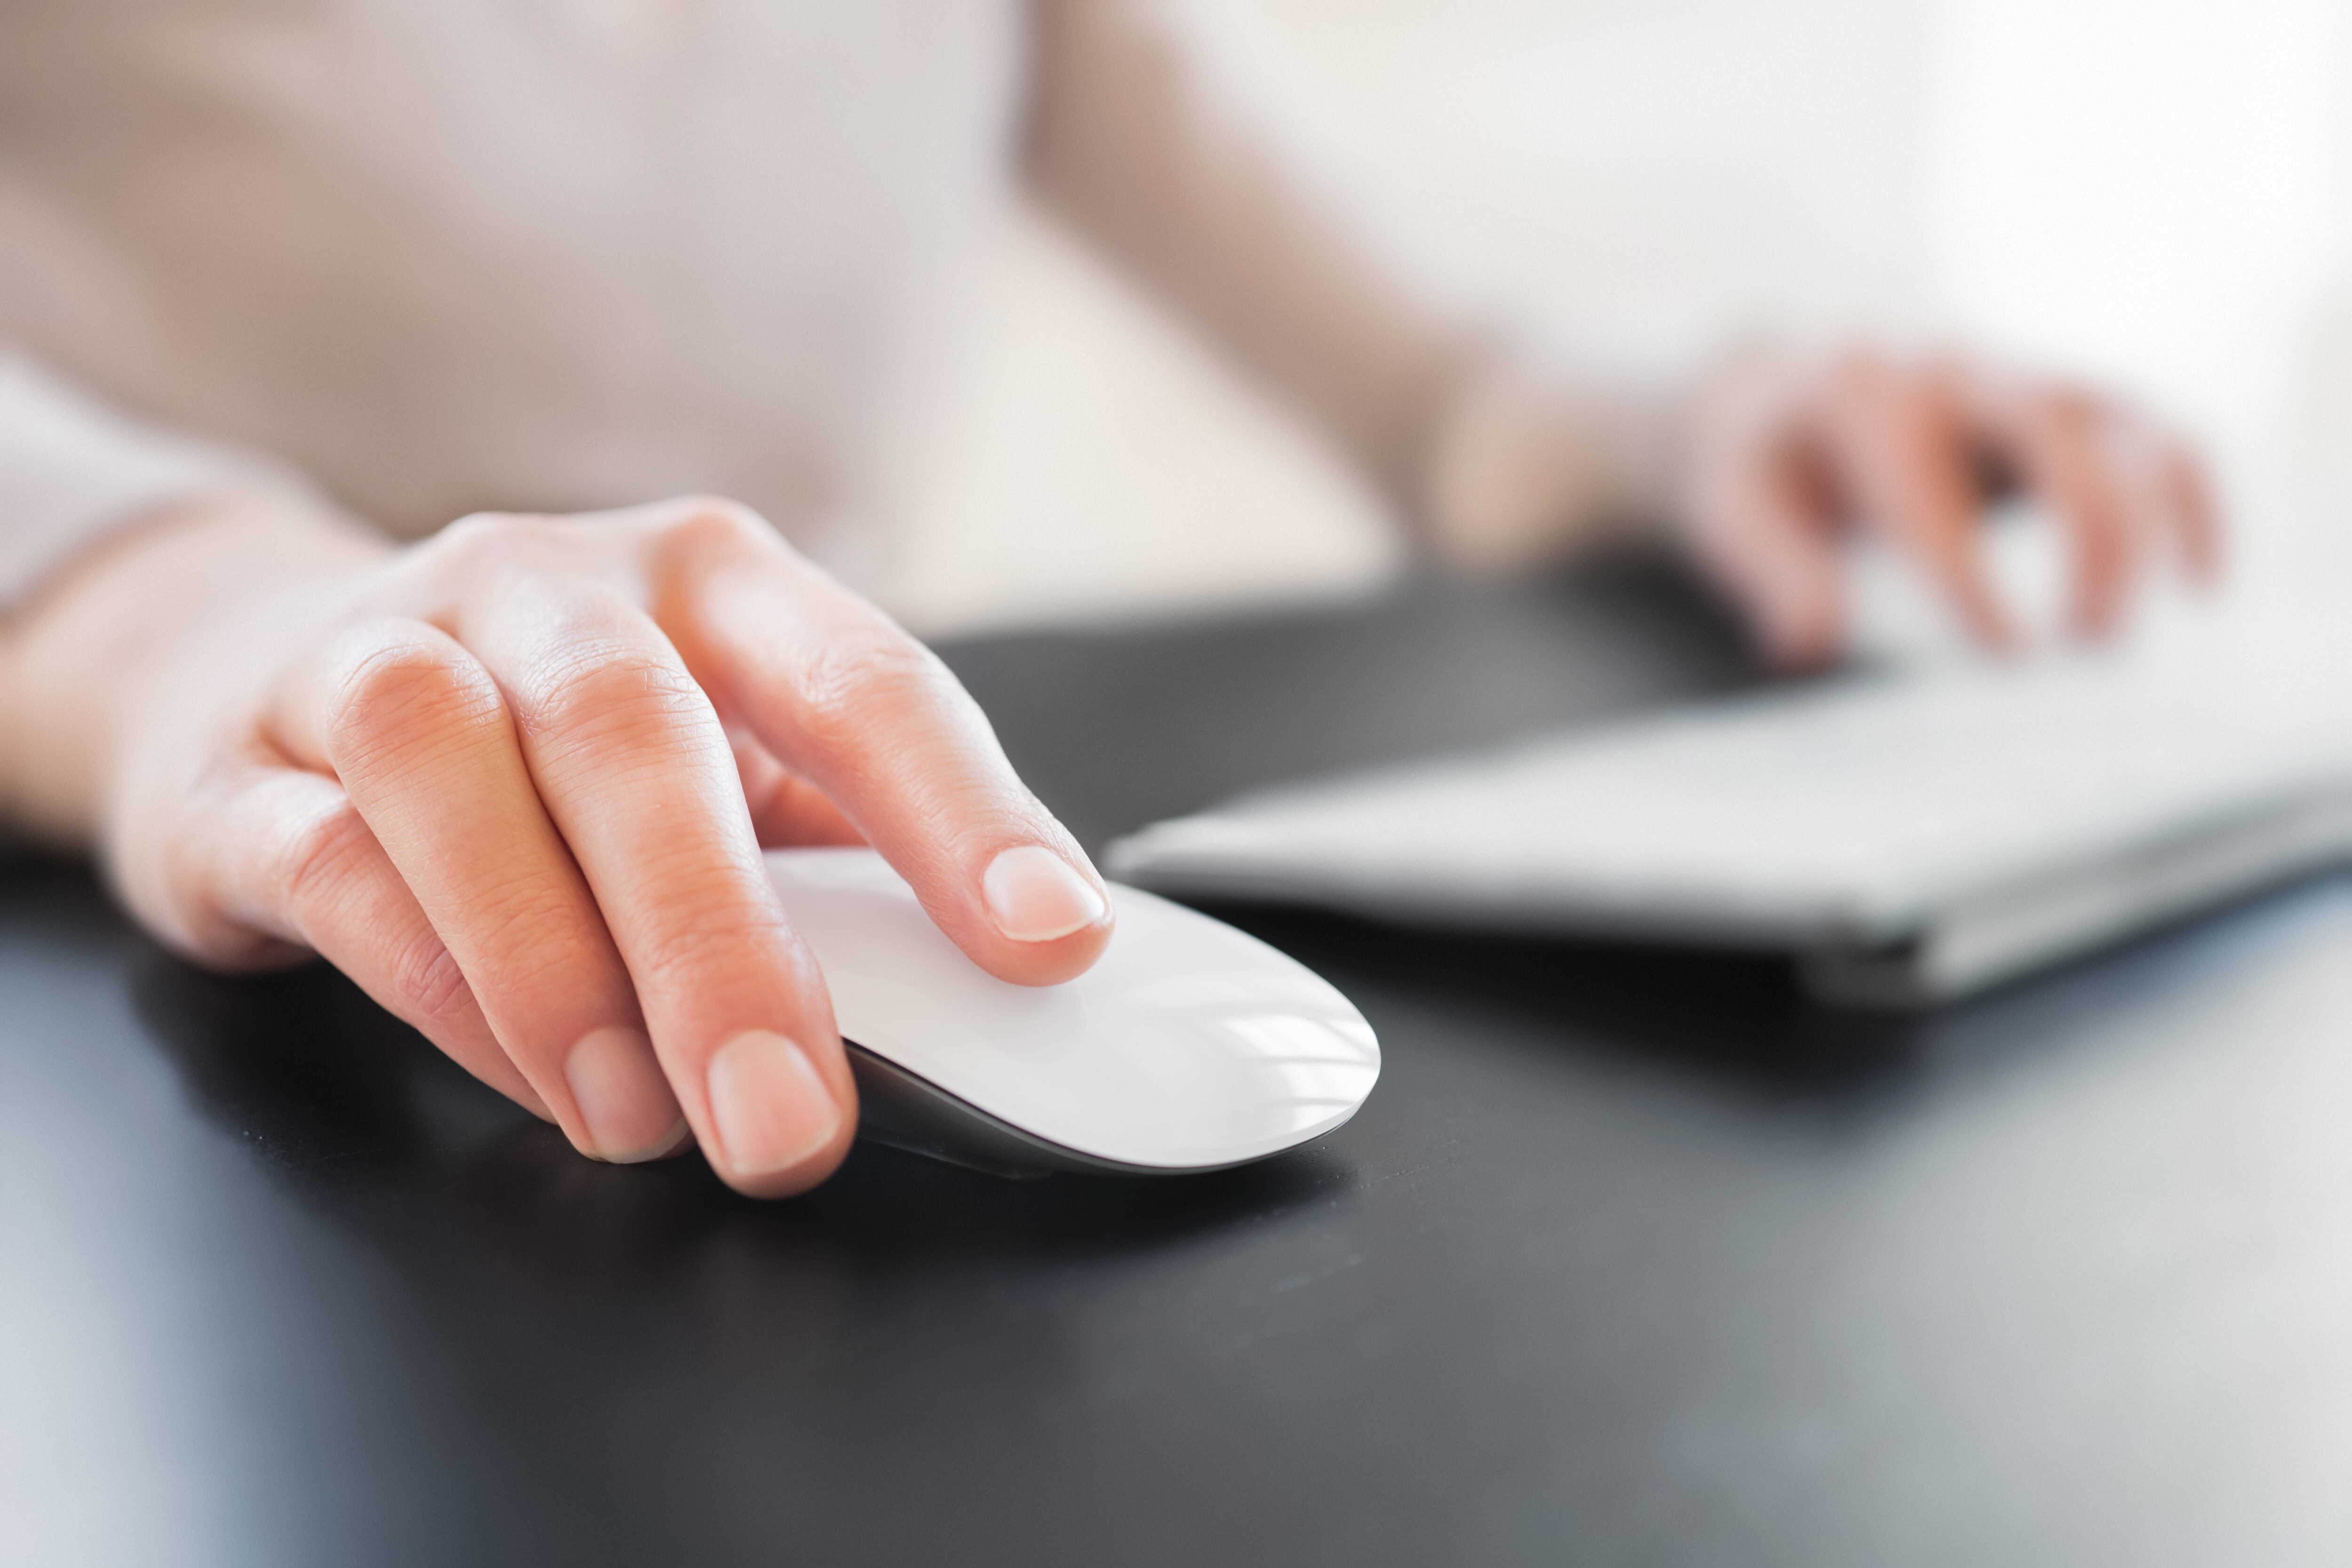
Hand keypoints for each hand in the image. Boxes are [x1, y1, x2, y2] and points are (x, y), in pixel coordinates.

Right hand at [0, 494, 1112, 1195]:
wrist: (264, 669)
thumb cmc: (557, 743)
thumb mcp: (726, 759)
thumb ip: (841, 854)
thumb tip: (1006, 983)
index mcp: (709, 581)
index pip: (862, 678)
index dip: (963, 811)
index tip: (1049, 940)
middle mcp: (545, 587)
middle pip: (637, 732)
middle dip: (723, 944)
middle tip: (792, 1121)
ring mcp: (376, 656)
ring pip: (450, 768)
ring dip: (558, 964)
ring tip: (643, 1117)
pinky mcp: (241, 765)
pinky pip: (329, 858)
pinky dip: (433, 978)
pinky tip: (525, 1072)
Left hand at [1681, 346, 2219, 665]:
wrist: (1775, 385)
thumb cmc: (1760, 464)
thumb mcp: (1735, 514)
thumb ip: (1776, 574)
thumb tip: (1812, 641)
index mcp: (1861, 394)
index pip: (1927, 481)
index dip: (1972, 568)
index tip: (2008, 654)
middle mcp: (1953, 370)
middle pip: (2051, 433)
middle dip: (2088, 538)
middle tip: (2084, 649)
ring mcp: (2019, 376)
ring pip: (2125, 425)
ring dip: (2148, 528)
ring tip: (2115, 637)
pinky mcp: (2069, 397)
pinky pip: (2155, 432)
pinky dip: (2191, 501)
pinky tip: (2201, 581)